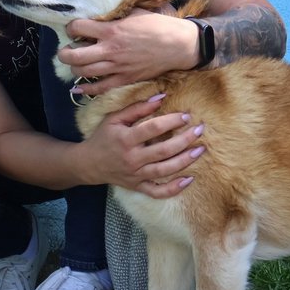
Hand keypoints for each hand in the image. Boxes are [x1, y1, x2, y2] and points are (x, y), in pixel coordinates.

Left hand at [58, 9, 199, 94]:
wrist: (178, 45)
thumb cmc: (158, 26)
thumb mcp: (134, 13)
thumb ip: (115, 15)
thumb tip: (100, 14)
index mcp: (111, 30)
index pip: (78, 28)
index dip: (71, 27)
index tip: (73, 28)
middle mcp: (110, 50)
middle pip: (74, 55)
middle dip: (64, 53)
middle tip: (66, 50)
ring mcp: (117, 67)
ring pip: (84, 72)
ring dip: (74, 68)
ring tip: (75, 63)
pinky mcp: (125, 79)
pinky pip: (100, 88)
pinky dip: (87, 89)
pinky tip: (79, 87)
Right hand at [77, 94, 204, 198]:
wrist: (88, 164)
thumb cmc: (103, 137)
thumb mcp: (114, 118)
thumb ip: (137, 108)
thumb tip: (160, 98)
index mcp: (126, 139)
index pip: (153, 128)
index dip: (172, 121)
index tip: (186, 115)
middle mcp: (132, 158)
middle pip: (163, 150)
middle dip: (185, 140)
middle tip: (200, 130)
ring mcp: (136, 175)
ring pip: (164, 170)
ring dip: (185, 161)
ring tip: (200, 150)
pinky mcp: (138, 186)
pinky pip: (157, 192)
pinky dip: (174, 189)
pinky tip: (189, 180)